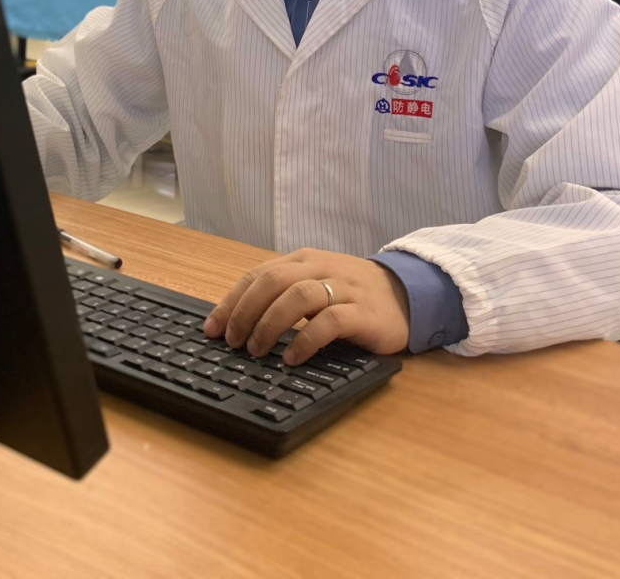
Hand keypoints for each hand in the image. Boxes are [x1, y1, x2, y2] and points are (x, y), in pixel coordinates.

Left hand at [202, 248, 409, 365]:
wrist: (407, 292)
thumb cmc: (353, 293)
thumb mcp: (315, 285)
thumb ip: (284, 295)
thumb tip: (239, 321)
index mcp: (303, 261)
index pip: (258, 275)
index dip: (231, 301)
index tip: (212, 328)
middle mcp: (319, 268)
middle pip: (272, 282)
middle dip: (245, 312)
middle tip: (232, 341)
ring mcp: (343, 288)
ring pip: (297, 296)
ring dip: (270, 324)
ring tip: (256, 350)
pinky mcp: (363, 312)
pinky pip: (330, 321)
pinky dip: (306, 339)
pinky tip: (292, 357)